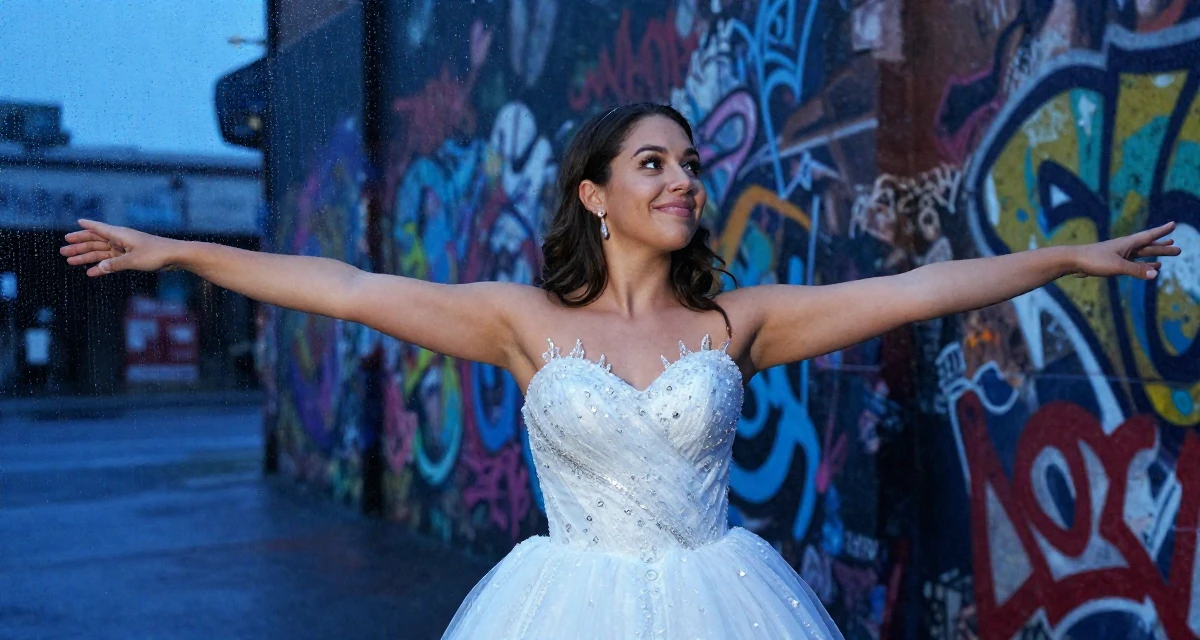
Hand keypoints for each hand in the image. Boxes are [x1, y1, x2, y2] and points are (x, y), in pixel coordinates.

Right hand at [60, 219, 181, 276]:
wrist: (175, 256)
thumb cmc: (156, 254)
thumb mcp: (134, 260)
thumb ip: (115, 264)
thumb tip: (99, 267)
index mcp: (120, 235)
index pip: (99, 229)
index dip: (87, 226)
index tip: (76, 222)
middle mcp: (120, 240)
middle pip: (96, 241)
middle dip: (79, 245)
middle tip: (62, 250)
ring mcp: (125, 249)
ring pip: (101, 252)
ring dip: (86, 257)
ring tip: (70, 261)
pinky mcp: (131, 258)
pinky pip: (111, 262)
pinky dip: (101, 266)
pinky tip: (91, 272)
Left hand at [1070, 221, 1180, 279]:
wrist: (1072, 261)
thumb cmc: (1093, 260)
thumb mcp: (1117, 266)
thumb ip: (1136, 270)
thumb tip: (1155, 274)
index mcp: (1127, 243)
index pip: (1149, 236)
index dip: (1162, 231)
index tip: (1174, 224)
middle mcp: (1125, 247)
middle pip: (1149, 246)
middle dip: (1163, 247)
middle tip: (1179, 249)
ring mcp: (1119, 255)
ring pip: (1142, 254)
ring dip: (1155, 254)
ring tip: (1168, 252)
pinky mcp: (1113, 263)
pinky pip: (1134, 263)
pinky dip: (1144, 264)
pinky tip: (1150, 267)